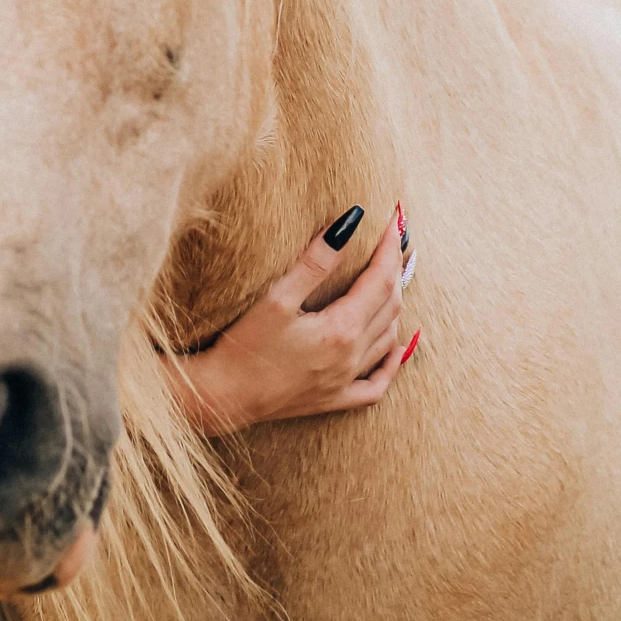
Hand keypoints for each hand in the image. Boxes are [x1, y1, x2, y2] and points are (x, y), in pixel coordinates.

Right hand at [166, 202, 418, 434]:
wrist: (223, 397)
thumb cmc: (245, 346)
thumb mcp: (277, 298)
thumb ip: (315, 262)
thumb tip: (347, 226)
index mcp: (341, 330)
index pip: (380, 280)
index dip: (389, 249)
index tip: (395, 222)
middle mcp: (351, 357)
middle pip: (389, 306)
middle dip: (394, 270)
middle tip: (393, 242)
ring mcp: (345, 382)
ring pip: (388, 338)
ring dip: (393, 306)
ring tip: (389, 279)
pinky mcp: (334, 399)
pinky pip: (377, 385)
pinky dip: (392, 362)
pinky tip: (397, 347)